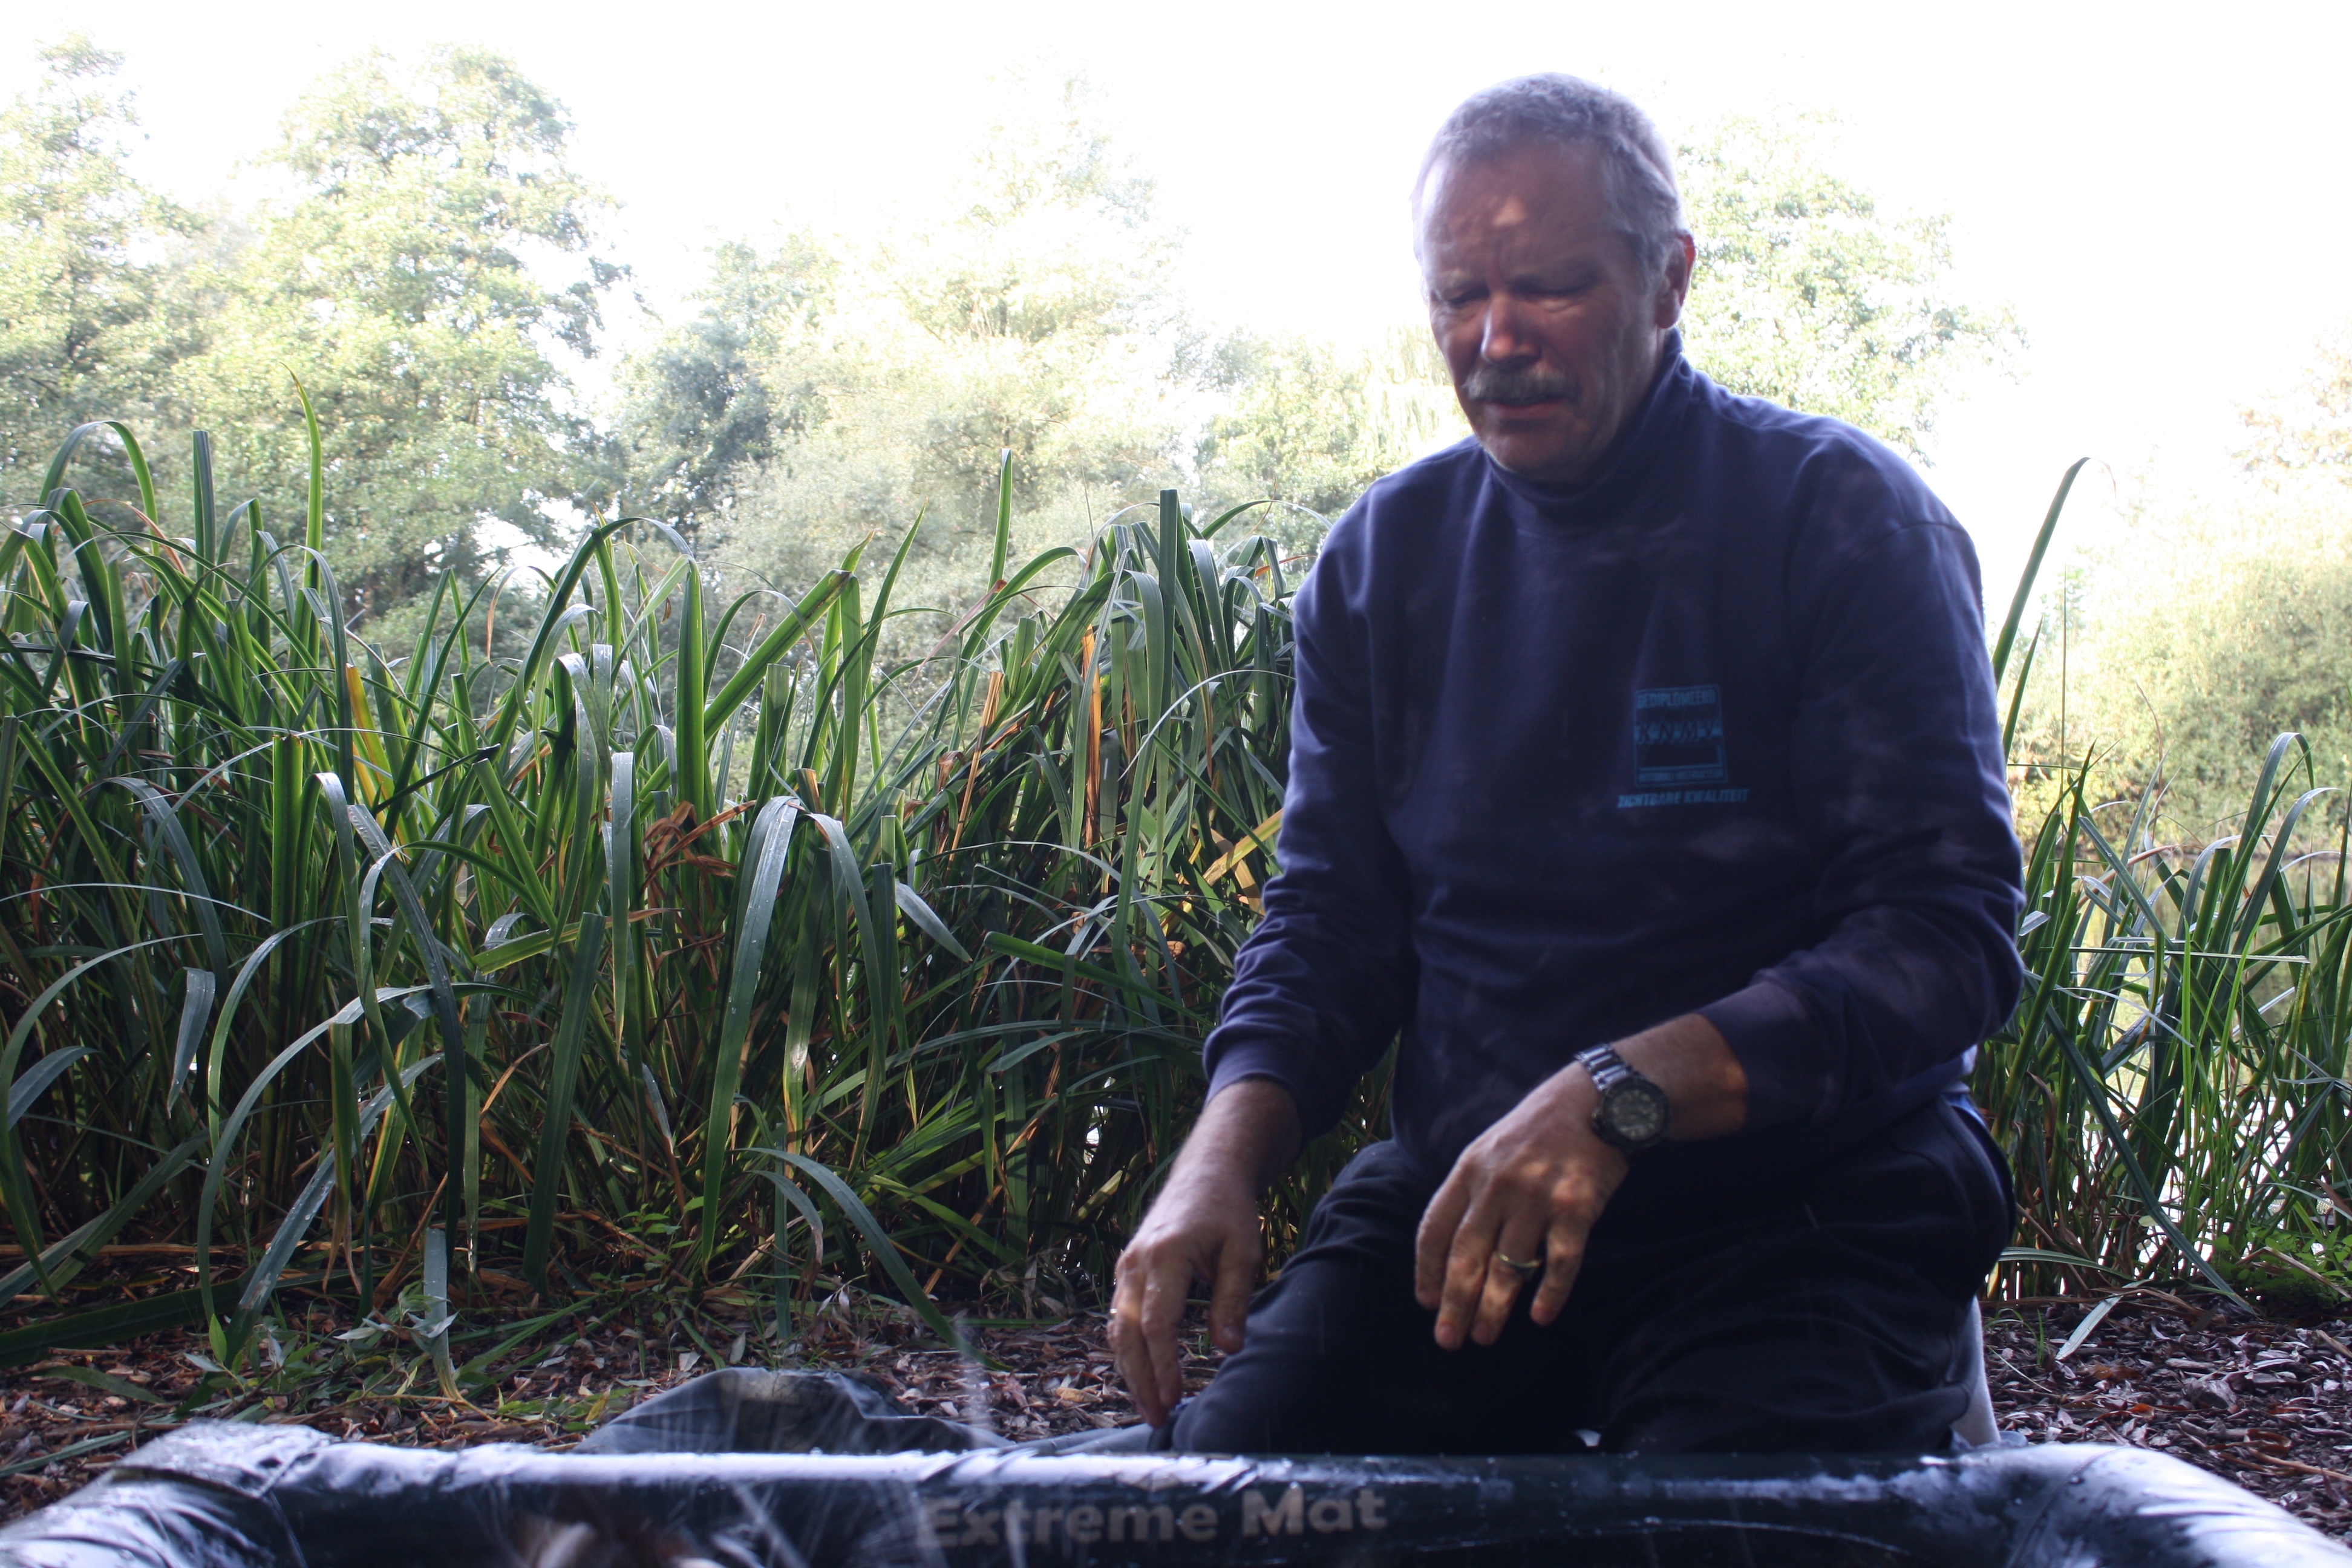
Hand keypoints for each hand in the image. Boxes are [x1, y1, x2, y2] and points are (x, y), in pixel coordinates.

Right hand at [1110, 1170, 1261, 1426]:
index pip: (1157, 1322)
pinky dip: (1128, 1350)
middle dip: (1141, 1379)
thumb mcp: (1242, 1252)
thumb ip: (1233, 1301)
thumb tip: (1227, 1350)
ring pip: (1117, 1328)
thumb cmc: (1228, 1212)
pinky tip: (1142, 1376)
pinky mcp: (1127, 1271)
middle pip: (1128, 1332)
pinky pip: (1119, 1317)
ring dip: (1131, 1371)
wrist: (1205, 1174)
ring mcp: (1126, 1266)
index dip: (1164, 1364)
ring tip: (1150, 1408)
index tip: (1174, 1398)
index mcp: (1165, 1256)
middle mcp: (1136, 1263)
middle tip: (1158, 1418)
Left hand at [1413, 1062, 1626, 1349]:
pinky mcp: (1576, 1208)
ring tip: (1484, 1336)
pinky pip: (1560, 1260)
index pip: (1435, 1229)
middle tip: (1448, 1339)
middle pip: (1467, 1256)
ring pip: (1508, 1266)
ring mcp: (1537, 1198)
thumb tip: (1450, 1249)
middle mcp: (1497, 1186)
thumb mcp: (1489, 1149)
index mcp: (1469, 1170)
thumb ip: (1470, 1192)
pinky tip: (1541, 1317)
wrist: (1595, 1101)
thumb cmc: (1538, 1131)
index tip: (1426, 1302)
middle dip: (1454, 1303)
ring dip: (1494, 1307)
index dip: (1427, 1270)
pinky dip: (1550, 1292)